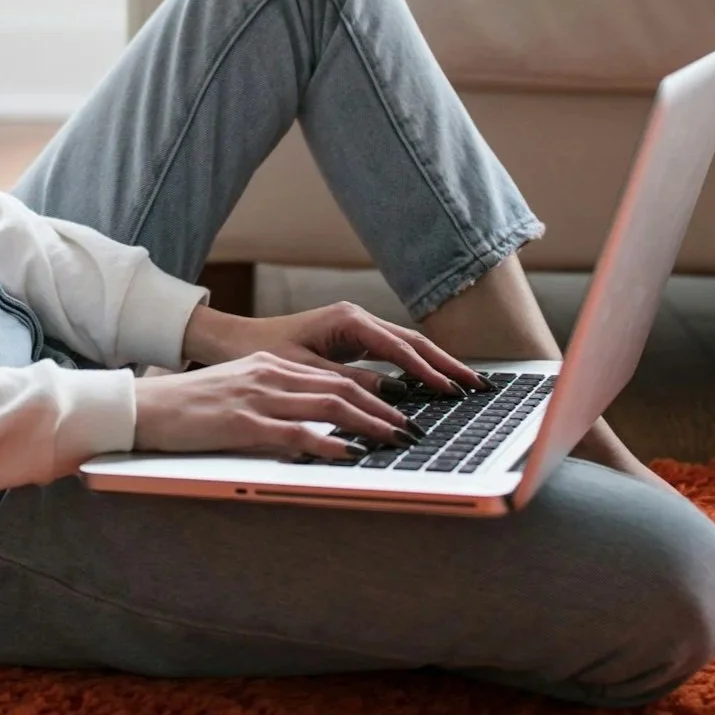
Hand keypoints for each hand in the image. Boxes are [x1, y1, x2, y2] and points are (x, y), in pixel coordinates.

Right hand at [133, 350, 423, 459]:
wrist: (145, 407)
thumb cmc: (188, 407)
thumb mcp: (237, 392)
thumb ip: (274, 401)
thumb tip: (312, 425)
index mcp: (269, 365)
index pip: (332, 377)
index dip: (372, 394)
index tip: (398, 412)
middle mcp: (269, 374)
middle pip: (340, 388)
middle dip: (383, 409)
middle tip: (412, 429)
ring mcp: (257, 397)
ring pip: (328, 406)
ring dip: (369, 425)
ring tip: (396, 440)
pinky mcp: (243, 424)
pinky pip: (296, 433)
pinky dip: (329, 443)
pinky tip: (351, 454)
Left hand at [181, 300, 486, 397]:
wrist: (236, 340)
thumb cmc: (264, 353)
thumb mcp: (305, 372)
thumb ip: (349, 383)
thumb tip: (393, 396)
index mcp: (347, 320)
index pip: (399, 348)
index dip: (427, 371)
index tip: (452, 391)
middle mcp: (357, 318)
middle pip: (413, 341)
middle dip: (446, 364)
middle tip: (478, 386)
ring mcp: (357, 327)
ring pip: (406, 346)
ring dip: (436, 365)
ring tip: (467, 386)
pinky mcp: (353, 339)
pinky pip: (393, 353)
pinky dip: (416, 367)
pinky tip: (434, 384)